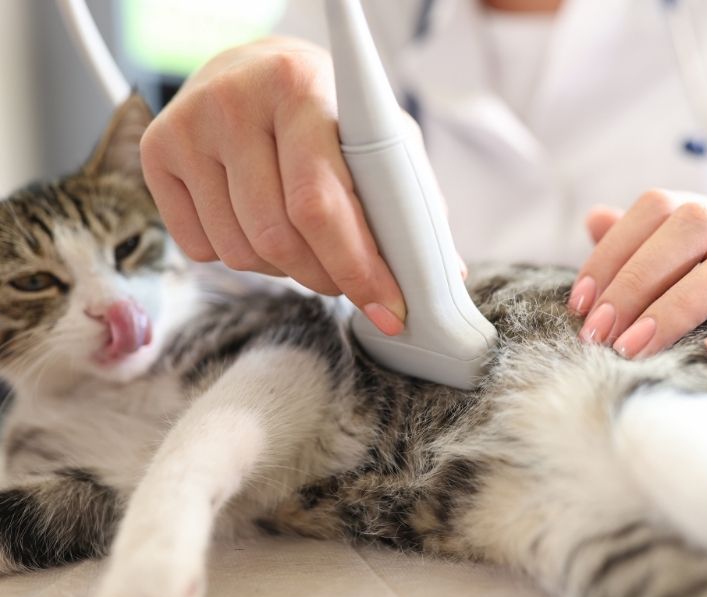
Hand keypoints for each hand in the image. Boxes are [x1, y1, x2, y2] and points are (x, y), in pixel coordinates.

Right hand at [140, 37, 404, 334]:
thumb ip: (407, 199)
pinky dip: (242, 258)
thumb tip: (442, 275)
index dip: (357, 268)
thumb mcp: (379, 136)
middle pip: (277, 237)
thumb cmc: (328, 110)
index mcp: (300, 88)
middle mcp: (234, 102)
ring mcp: (187, 127)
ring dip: (286, 271)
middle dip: (326, 279)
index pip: (319, 202)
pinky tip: (259, 225)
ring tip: (306, 243)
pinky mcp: (155, 153)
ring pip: (240, 252)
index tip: (389, 309)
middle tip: (350, 284)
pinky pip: (201, 249)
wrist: (253, 70)